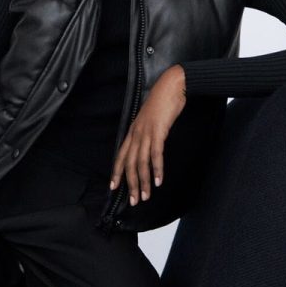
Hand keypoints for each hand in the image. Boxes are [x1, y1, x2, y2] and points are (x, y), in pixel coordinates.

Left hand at [109, 63, 186, 204]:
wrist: (172, 85)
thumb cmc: (163, 101)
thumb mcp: (151, 119)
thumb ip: (147, 133)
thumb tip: (148, 146)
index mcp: (133, 131)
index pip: (121, 156)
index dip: (116, 173)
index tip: (114, 187)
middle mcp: (136, 134)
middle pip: (129, 164)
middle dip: (131, 184)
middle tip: (134, 201)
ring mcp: (146, 133)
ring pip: (141, 163)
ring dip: (144, 182)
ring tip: (145, 196)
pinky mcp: (158, 132)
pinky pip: (155, 154)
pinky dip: (157, 169)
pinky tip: (158, 181)